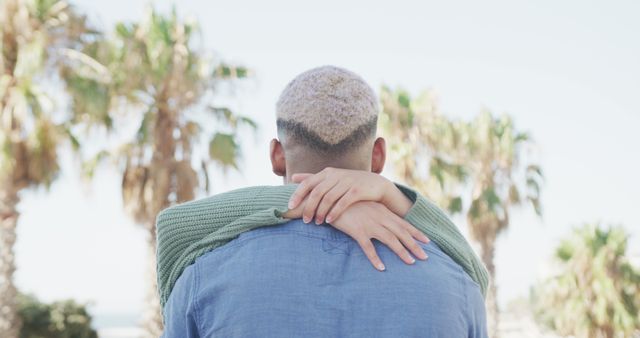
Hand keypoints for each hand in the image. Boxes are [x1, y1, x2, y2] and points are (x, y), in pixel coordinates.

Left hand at [288, 167, 412, 224]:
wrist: (376, 184)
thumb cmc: (349, 183)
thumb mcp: (331, 178)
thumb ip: (313, 178)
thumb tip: (293, 177)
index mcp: (328, 173)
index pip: (308, 183)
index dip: (298, 194)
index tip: (289, 206)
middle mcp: (336, 175)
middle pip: (317, 192)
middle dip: (309, 207)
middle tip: (305, 220)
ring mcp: (347, 182)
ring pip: (328, 198)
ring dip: (321, 212)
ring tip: (317, 223)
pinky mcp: (357, 190)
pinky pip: (342, 202)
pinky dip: (334, 212)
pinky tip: (329, 220)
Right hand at [331, 201, 428, 270]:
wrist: (329, 198)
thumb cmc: (347, 204)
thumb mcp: (365, 207)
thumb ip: (376, 214)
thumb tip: (385, 224)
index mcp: (382, 211)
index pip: (403, 223)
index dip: (416, 233)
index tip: (427, 242)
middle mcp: (379, 217)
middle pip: (401, 233)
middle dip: (414, 245)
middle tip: (425, 257)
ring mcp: (368, 223)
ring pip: (390, 239)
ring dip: (401, 252)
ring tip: (411, 262)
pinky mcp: (356, 230)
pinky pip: (368, 247)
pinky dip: (375, 258)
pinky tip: (381, 268)